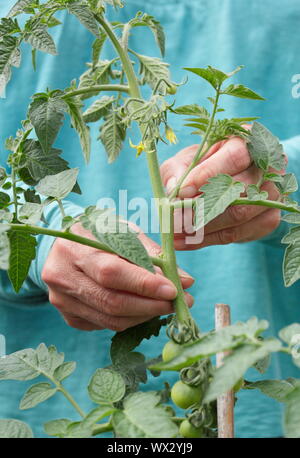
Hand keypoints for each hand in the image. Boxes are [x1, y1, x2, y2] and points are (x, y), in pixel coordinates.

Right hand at [42, 223, 193, 330]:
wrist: (63, 247)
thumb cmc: (98, 235)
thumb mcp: (123, 232)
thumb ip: (153, 255)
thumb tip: (186, 281)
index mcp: (73, 248)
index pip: (111, 272)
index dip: (144, 284)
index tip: (173, 289)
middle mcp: (62, 276)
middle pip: (112, 301)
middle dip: (150, 305)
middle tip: (176, 303)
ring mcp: (62, 300)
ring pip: (110, 319)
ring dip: (144, 316)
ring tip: (165, 306)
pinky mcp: (69, 317)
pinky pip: (105, 325)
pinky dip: (130, 320)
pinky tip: (142, 309)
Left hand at [160, 136, 284, 249]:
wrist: (229, 180)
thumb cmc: (204, 164)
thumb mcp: (187, 159)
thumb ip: (179, 169)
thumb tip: (175, 188)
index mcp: (249, 141)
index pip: (235, 156)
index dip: (208, 174)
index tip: (181, 191)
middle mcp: (268, 167)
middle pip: (238, 190)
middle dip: (201, 207)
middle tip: (173, 219)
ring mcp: (273, 194)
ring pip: (239, 215)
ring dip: (203, 228)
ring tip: (174, 233)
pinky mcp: (268, 219)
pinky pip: (237, 233)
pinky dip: (208, 239)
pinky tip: (186, 241)